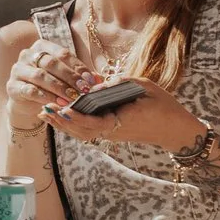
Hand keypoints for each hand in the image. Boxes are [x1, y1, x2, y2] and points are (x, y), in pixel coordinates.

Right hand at [6, 37, 94, 130]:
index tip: (91, 80)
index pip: (62, 53)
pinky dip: (46, 97)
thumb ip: (79, 76)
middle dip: (70, 77)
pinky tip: (58, 104)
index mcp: (42, 46)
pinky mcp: (12, 86)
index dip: (78, 67)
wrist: (26, 101)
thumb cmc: (48, 85)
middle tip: (84, 90)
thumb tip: (100, 80)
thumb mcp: (64, 78)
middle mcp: (27, 54)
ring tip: (73, 99)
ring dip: (59, 88)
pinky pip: (30, 91)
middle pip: (51, 63)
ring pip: (40, 76)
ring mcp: (18, 69)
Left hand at [41, 77, 203, 151]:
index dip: (78, 117)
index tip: (63, 108)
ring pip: (82, 134)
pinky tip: (60, 117)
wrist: (174, 129)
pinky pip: (88, 132)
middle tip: (45, 109)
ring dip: (63, 125)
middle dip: (62, 121)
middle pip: (82, 131)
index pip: (95, 123)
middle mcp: (114, 132)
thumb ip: (120, 83)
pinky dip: (72, 126)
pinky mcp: (111, 134)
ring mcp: (111, 135)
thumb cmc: (163, 105)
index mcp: (123, 120)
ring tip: (46, 114)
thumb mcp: (145, 87)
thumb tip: (95, 84)